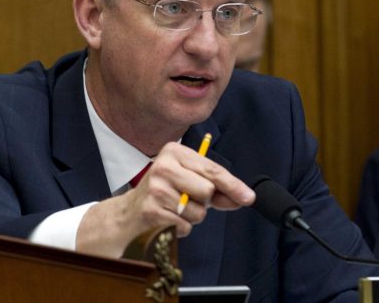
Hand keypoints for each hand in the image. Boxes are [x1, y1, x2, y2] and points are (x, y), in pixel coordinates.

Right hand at [76, 141, 254, 256]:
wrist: (129, 212)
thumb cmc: (165, 193)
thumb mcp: (190, 182)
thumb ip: (217, 189)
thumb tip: (243, 197)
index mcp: (174, 151)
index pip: (212, 170)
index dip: (233, 185)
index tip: (249, 197)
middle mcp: (164, 166)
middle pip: (207, 190)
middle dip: (204, 201)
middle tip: (187, 198)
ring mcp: (156, 188)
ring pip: (198, 211)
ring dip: (192, 217)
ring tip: (176, 209)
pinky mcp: (151, 210)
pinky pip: (185, 226)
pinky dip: (181, 228)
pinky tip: (168, 219)